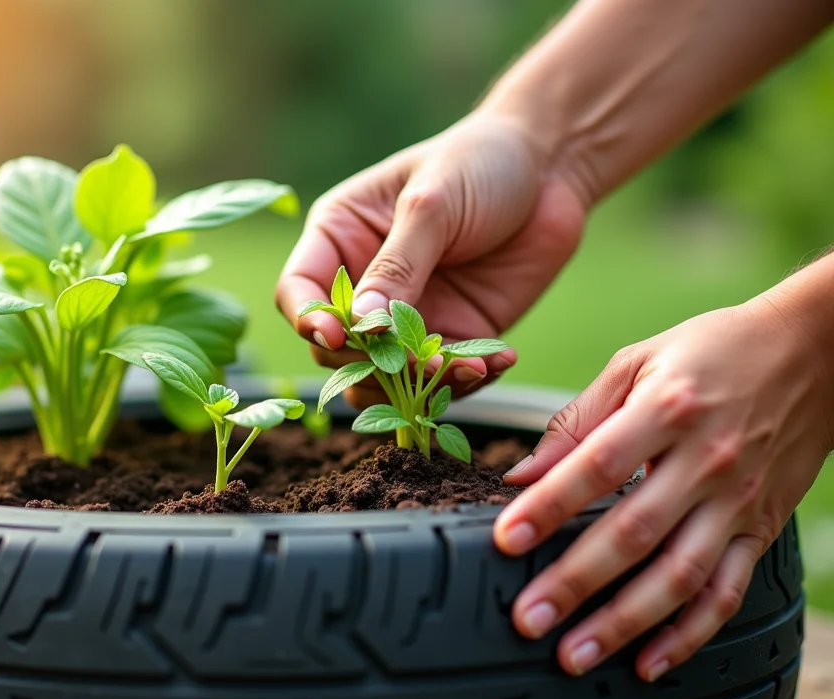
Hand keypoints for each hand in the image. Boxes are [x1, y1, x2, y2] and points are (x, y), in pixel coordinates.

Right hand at [275, 113, 588, 405]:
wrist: (550, 167)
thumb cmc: (478, 163)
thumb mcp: (431, 205)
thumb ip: (397, 266)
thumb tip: (362, 325)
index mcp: (339, 238)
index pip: (299, 291)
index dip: (309, 319)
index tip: (335, 336)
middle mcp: (364, 283)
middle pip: (336, 347)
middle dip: (369, 362)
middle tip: (413, 362)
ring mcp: (408, 314)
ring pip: (386, 374)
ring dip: (418, 384)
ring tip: (466, 369)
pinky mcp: (454, 334)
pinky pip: (443, 376)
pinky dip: (465, 381)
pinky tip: (496, 361)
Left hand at [497, 289, 833, 680]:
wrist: (816, 351)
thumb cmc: (712, 352)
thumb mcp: (637, 362)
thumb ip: (577, 420)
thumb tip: (521, 475)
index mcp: (667, 410)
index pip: (597, 467)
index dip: (548, 507)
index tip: (504, 540)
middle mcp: (706, 461)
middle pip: (634, 533)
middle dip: (575, 582)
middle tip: (527, 618)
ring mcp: (738, 501)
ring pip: (679, 576)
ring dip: (624, 623)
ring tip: (575, 655)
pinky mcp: (761, 528)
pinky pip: (726, 592)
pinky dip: (690, 635)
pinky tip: (648, 663)